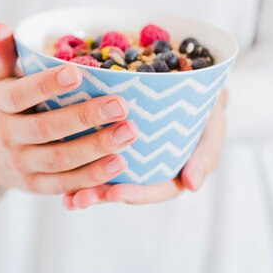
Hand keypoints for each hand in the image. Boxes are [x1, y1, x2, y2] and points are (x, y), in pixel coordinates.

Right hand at [0, 23, 138, 194]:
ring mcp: (22, 164)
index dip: (47, 85)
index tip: (77, 72)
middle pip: (45, 129)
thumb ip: (2, 52)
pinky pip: (64, 185)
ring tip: (128, 134)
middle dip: (83, 118)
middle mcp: (9, 136)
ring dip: (95, 149)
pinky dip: (91, 178)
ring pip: (59, 160)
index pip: (21, 94)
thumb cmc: (4, 103)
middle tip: (120, 105)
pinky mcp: (35, 186)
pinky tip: (119, 164)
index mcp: (0, 103)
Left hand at [62, 89, 228, 209]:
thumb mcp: (213, 121)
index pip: (158, 189)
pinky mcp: (109, 135)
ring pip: (106, 175)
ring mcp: (129, 154)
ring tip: (67, 196)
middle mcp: (149, 167)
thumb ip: (207, 151)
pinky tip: (58, 171)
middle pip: (126, 187)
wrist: (191, 72)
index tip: (114, 193)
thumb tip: (192, 186)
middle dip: (102, 195)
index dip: (136, 193)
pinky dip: (75, 162)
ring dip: (85, 186)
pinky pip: (91, 153)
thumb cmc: (204, 101)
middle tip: (80, 199)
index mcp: (175, 168)